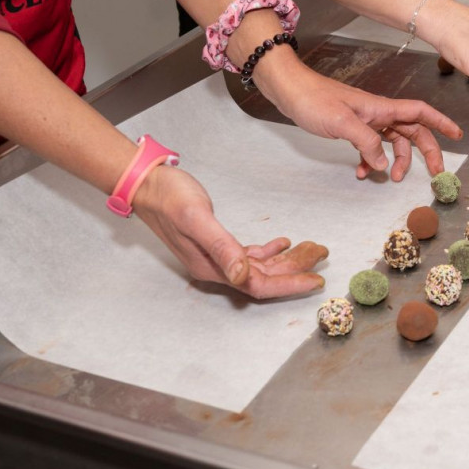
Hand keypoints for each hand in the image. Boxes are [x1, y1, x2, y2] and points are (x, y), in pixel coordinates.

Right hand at [134, 164, 328, 298]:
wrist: (146, 183)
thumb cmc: (169, 197)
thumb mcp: (197, 218)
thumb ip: (221, 246)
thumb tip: (242, 274)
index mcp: (211, 267)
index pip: (258, 285)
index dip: (289, 284)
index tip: (316, 279)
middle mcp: (214, 267)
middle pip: (263, 277)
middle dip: (295, 269)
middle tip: (322, 254)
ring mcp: (214, 257)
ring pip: (258, 266)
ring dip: (285, 259)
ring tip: (311, 248)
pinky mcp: (215, 243)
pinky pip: (248, 254)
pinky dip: (268, 250)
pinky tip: (283, 243)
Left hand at [257, 59, 463, 179]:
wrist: (289, 90)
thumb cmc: (314, 99)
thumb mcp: (342, 123)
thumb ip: (367, 143)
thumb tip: (385, 164)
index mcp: (381, 108)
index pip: (420, 112)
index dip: (441, 123)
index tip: (457, 136)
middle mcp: (378, 113)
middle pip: (412, 131)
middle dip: (426, 152)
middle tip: (435, 173)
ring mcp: (366, 120)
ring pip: (392, 142)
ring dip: (396, 161)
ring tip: (391, 179)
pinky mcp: (352, 127)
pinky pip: (371, 146)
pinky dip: (371, 160)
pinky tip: (362, 171)